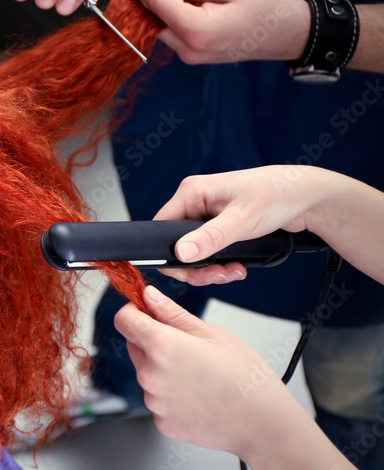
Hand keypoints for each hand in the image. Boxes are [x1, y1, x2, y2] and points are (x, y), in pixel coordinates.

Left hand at [100, 0, 310, 63]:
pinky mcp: (190, 51)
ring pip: (152, 23)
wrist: (292, 34)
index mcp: (197, 31)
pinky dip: (153, 7)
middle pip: (146, 15)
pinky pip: (164, 27)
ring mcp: (187, 53)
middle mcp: (186, 48)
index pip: (154, 1)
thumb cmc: (269, 5)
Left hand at [116, 286, 302, 457]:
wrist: (264, 425)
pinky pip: (157, 399)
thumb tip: (149, 296)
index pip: (124, 320)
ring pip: (146, 373)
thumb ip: (173, 314)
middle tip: (186, 347)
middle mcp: (151, 375)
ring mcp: (155, 401)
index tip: (146, 312)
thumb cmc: (247, 379)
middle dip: (152, 341)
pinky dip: (170, 394)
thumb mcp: (212, 334)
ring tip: (197, 375)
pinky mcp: (162, 422)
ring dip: (161, 369)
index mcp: (162, 346)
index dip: (134, 311)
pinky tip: (196, 395)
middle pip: (134, 346)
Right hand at [152, 166, 340, 285]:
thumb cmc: (277, 195)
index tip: (189, 271)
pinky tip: (237, 267)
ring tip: (232, 272)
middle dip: (196, 266)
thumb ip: (209, 239)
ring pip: (194, 252)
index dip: (171, 253)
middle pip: (177, 244)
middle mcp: (197, 203)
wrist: (308, 197)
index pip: (161, 227)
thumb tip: (180, 254)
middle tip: (216, 276)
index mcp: (192, 192)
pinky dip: (220, 264)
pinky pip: (209, 252)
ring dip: (210, 268)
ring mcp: (209, 216)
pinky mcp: (222, 227)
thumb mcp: (241, 220)